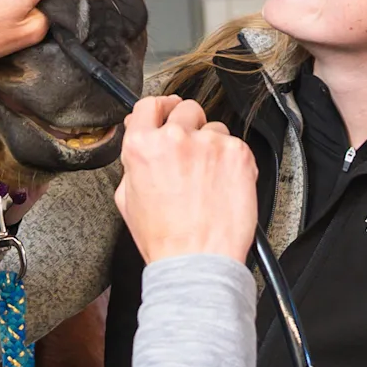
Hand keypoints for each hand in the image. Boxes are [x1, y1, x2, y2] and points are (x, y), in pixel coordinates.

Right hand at [113, 96, 258, 263]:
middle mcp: (176, 138)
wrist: (197, 262)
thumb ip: (134, 161)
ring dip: (212, 146)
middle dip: (188, 126)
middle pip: (186, 109)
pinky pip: (236, 145)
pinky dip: (232, 162)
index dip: (160, 108)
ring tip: (208, 179)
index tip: (167, 112)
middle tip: (191, 153)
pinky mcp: (238, 154)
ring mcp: (210, 143)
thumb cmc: (164, 238)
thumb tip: (141, 137)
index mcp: (143, 146)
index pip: (150, 105)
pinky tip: (223, 185)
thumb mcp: (127, 198)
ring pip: (214, 128)